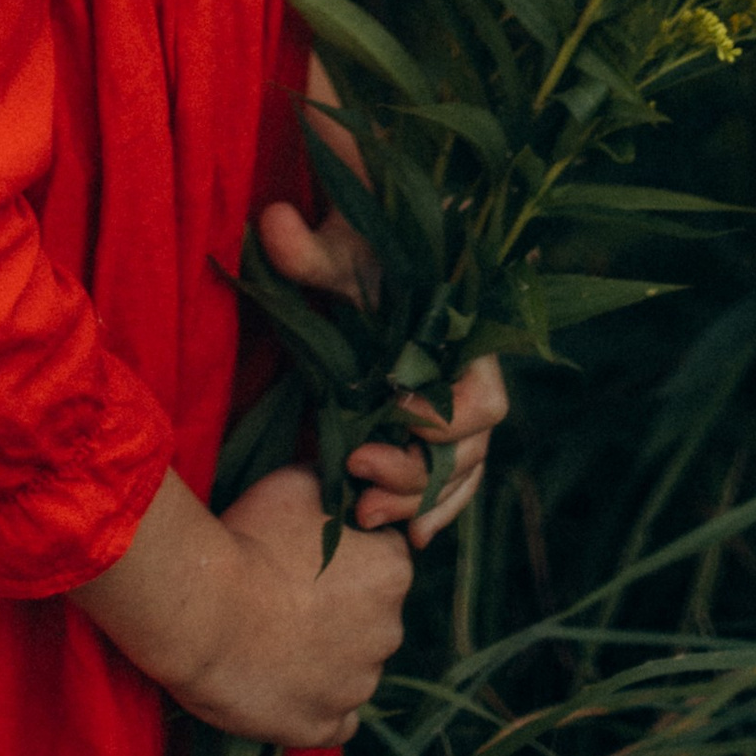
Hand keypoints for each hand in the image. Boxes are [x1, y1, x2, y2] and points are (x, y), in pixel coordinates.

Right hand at [178, 462, 413, 745]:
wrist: (201, 611)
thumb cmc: (250, 538)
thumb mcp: (295, 482)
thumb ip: (332, 481)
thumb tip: (345, 476)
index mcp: (392, 570)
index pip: (384, 556)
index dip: (348, 550)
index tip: (309, 551)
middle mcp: (389, 632)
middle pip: (372, 614)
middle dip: (341, 604)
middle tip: (286, 591)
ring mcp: (358, 686)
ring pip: (353, 665)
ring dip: (326, 653)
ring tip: (272, 636)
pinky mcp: (324, 727)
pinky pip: (335, 717)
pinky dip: (316, 702)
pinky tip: (285, 680)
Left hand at [257, 61, 510, 547]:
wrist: (366, 257)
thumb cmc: (358, 249)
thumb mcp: (333, 249)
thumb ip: (307, 246)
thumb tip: (272, 220)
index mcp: (466, 340)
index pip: (483, 400)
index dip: (441, 418)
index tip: (388, 409)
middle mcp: (471, 382)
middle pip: (471, 451)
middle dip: (417, 473)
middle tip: (358, 472)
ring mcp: (456, 413)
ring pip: (459, 476)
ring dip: (416, 501)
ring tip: (364, 514)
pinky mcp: (432, 432)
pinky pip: (449, 483)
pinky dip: (432, 509)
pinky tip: (408, 534)